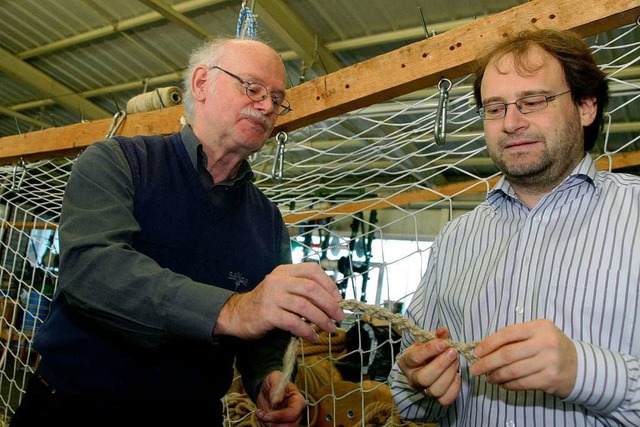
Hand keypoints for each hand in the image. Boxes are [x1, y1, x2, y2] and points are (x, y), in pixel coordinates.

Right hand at [215, 263, 343, 341]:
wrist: (238, 314)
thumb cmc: (267, 303)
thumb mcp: (283, 288)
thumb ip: (302, 289)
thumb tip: (333, 300)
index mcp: (285, 271)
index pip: (312, 270)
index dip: (329, 284)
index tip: (338, 299)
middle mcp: (278, 281)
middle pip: (312, 289)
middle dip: (330, 304)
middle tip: (339, 317)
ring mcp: (272, 297)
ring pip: (305, 307)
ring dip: (322, 320)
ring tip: (331, 329)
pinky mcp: (268, 314)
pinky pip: (294, 323)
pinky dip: (307, 331)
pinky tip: (313, 337)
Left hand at [255, 371, 304, 426]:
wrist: (267, 389)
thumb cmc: (274, 382)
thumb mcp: (274, 378)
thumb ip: (276, 386)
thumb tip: (277, 400)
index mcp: (297, 400)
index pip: (293, 414)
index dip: (280, 416)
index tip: (268, 414)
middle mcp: (296, 413)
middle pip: (289, 426)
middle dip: (273, 423)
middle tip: (262, 415)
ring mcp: (289, 420)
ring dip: (267, 424)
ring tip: (260, 414)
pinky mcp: (281, 424)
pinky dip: (264, 425)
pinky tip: (261, 416)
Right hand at [397, 327, 460, 405]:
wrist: (425, 365)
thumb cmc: (426, 352)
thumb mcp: (427, 341)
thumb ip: (436, 336)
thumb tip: (443, 331)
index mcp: (406, 362)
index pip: (415, 358)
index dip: (430, 350)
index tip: (444, 343)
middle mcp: (412, 379)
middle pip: (424, 378)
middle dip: (441, 364)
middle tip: (453, 352)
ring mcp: (423, 391)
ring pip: (435, 390)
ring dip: (449, 374)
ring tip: (456, 361)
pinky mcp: (435, 399)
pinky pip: (445, 399)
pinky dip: (454, 387)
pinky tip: (457, 375)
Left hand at [469, 319, 576, 397]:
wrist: (580, 366)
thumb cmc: (551, 347)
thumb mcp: (537, 334)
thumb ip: (515, 338)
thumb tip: (484, 348)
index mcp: (540, 327)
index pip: (508, 333)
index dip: (489, 343)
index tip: (477, 352)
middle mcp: (545, 343)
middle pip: (508, 354)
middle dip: (487, 362)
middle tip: (475, 369)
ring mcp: (549, 362)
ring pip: (513, 371)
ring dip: (496, 375)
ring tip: (487, 377)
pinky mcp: (550, 379)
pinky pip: (522, 383)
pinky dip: (508, 384)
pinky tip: (502, 383)